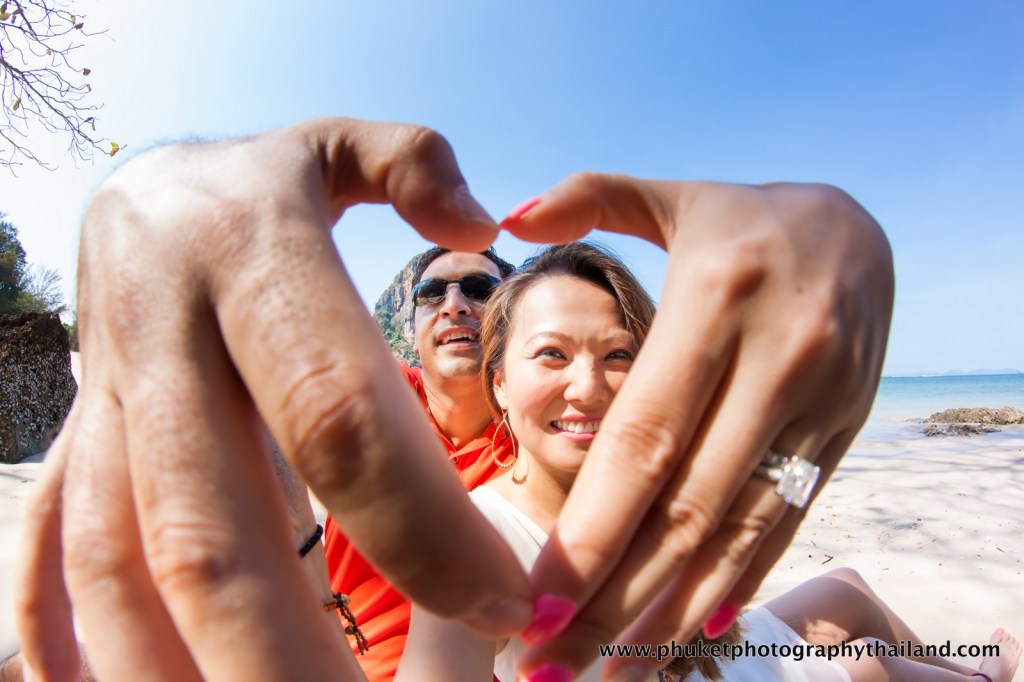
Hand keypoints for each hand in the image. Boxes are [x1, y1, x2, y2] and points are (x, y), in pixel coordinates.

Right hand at [14, 119, 532, 680]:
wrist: (131, 193)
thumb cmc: (262, 180)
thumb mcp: (337, 143)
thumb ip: (414, 164)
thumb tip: (483, 225)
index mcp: (248, 258)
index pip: (338, 416)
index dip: (421, 523)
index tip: (507, 603)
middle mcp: (165, 335)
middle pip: (215, 522)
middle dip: (288, 647)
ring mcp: (107, 399)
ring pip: (121, 558)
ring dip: (179, 668)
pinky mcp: (78, 440)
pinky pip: (55, 552)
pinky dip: (78, 641)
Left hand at [501, 175, 893, 678]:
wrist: (866, 227)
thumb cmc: (745, 218)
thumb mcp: (673, 195)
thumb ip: (588, 197)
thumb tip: (507, 219)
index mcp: (716, 299)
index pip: (644, 438)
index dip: (592, 530)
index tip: (538, 603)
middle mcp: (774, 359)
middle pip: (686, 504)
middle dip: (617, 595)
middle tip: (553, 664)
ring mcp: (819, 403)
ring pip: (740, 528)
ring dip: (672, 610)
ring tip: (612, 674)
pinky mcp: (844, 432)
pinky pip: (788, 520)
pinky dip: (740, 582)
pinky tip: (690, 632)